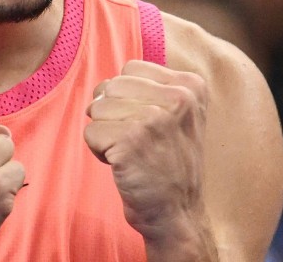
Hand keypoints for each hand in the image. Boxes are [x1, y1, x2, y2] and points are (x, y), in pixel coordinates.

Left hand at [84, 61, 214, 255]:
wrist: (176, 213)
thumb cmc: (167, 163)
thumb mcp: (177, 116)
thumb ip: (149, 88)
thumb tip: (101, 86)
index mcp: (191, 85)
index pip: (130, 69)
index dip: (127, 98)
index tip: (147, 125)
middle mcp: (178, 97)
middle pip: (111, 86)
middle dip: (113, 115)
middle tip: (138, 143)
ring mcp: (156, 117)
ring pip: (98, 108)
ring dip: (106, 134)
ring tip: (132, 153)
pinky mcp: (133, 139)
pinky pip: (90, 132)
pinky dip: (99, 151)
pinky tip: (123, 165)